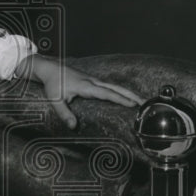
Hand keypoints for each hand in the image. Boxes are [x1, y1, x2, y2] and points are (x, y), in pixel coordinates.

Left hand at [25, 55, 143, 128]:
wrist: (49, 68)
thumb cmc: (52, 84)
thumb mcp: (55, 100)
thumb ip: (64, 113)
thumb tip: (73, 126)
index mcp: (87, 86)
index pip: (107, 93)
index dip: (121, 99)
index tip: (133, 105)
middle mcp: (93, 82)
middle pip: (117, 88)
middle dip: (131, 95)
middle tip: (146, 103)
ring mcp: (94, 80)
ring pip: (115, 86)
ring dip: (128, 93)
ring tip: (141, 101)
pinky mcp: (93, 81)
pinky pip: (110, 86)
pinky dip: (121, 91)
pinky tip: (126, 97)